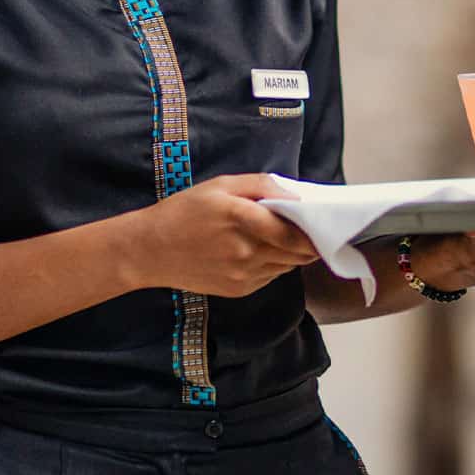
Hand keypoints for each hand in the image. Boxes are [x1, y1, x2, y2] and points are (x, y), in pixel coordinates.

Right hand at [132, 174, 321, 297]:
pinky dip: (274, 263)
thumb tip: (295, 195)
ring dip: (293, 252)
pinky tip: (260, 250)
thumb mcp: (220, 185)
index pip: (293, 231)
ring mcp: (242, 274)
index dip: (314, 229)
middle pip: (296, 252)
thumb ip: (261, 185)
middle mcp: (245, 251)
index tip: (324, 221)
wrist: (150, 250)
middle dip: (309, 240)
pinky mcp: (238, 289)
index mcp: (240, 219)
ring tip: (286, 236)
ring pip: (287, 265)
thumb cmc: (184, 211)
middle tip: (313, 227)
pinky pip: (270, 276)